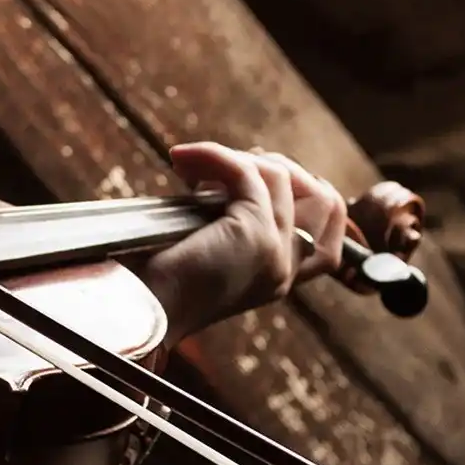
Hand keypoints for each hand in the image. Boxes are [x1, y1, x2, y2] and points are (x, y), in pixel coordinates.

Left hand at [139, 143, 347, 342]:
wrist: (134, 310)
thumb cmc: (153, 279)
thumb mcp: (209, 248)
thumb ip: (233, 220)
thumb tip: (238, 168)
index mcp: (279, 277)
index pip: (330, 228)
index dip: (308, 190)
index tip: (260, 170)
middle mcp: (286, 269)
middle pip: (322, 197)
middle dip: (276, 165)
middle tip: (225, 165)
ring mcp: (276, 253)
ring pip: (281, 175)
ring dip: (234, 157)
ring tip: (193, 166)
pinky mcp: (255, 235)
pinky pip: (246, 172)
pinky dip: (213, 155)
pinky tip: (181, 159)